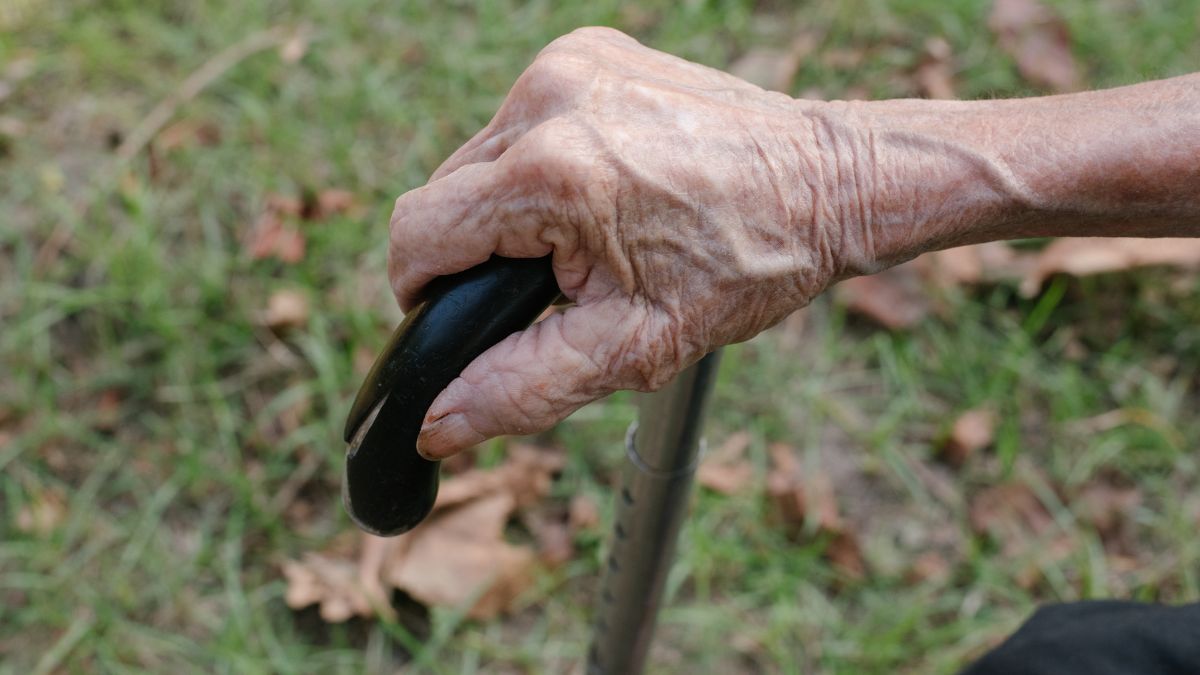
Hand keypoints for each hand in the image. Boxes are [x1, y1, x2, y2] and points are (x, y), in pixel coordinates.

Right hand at [389, 28, 888, 458]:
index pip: (416, 234)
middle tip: (557, 281)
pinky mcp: (587, 49)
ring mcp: (567, 65)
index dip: (423, 292)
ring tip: (588, 234)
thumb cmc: (746, 266)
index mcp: (552, 175)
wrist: (830, 181)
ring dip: (508, 206)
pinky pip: (522, 121)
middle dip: (479, 251)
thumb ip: (521, 389)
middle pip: (444, 193)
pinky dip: (540, 162)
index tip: (464, 317)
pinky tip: (602, 188)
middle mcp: (547, 100)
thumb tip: (434, 424)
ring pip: (479, 157)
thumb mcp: (636, 348)